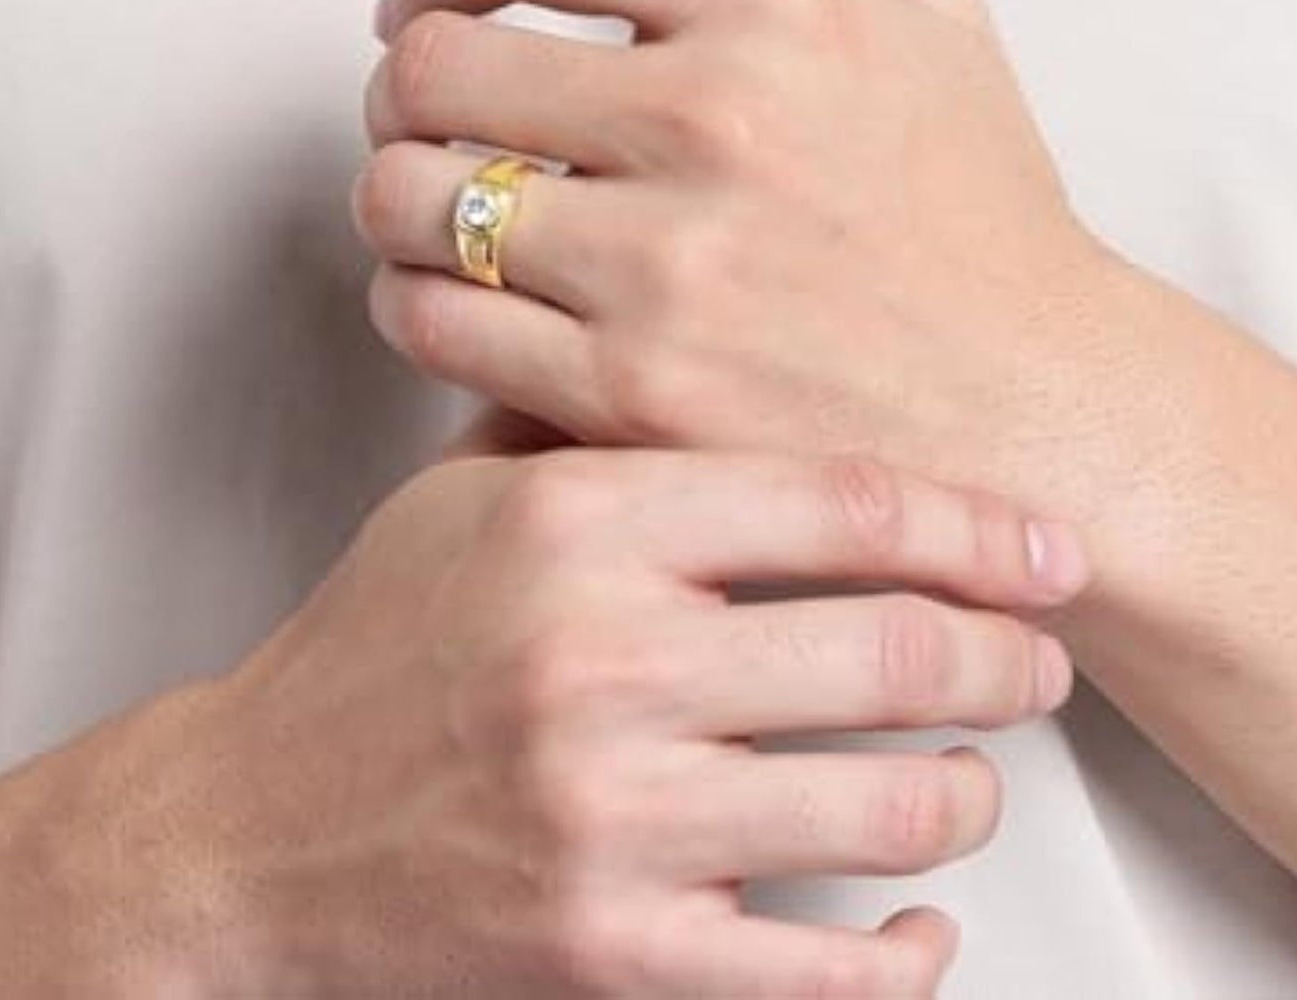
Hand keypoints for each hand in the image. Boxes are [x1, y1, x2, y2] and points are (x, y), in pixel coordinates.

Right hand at [53, 447, 1084, 996]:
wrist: (251, 827)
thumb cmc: (374, 649)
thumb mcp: (465, 496)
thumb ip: (594, 422)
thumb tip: (741, 357)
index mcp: (575, 522)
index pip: (835, 500)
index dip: (973, 520)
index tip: (1045, 539)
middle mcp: (599, 659)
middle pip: (895, 650)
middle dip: (1010, 658)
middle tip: (1045, 657)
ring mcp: (609, 817)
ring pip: (889, 809)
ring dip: (971, 793)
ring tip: (977, 773)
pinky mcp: (609, 953)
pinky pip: (824, 973)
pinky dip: (908, 950)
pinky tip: (924, 918)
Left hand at [356, 0, 1128, 515]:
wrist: (1039, 409)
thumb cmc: (975, 200)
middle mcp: (713, 116)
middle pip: (436, 60)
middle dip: (405, 78)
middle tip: (425, 107)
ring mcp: (667, 263)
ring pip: (409, 193)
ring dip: (396, 188)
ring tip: (438, 200)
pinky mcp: (631, 391)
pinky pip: (433, 319)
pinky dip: (413, 296)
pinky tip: (461, 289)